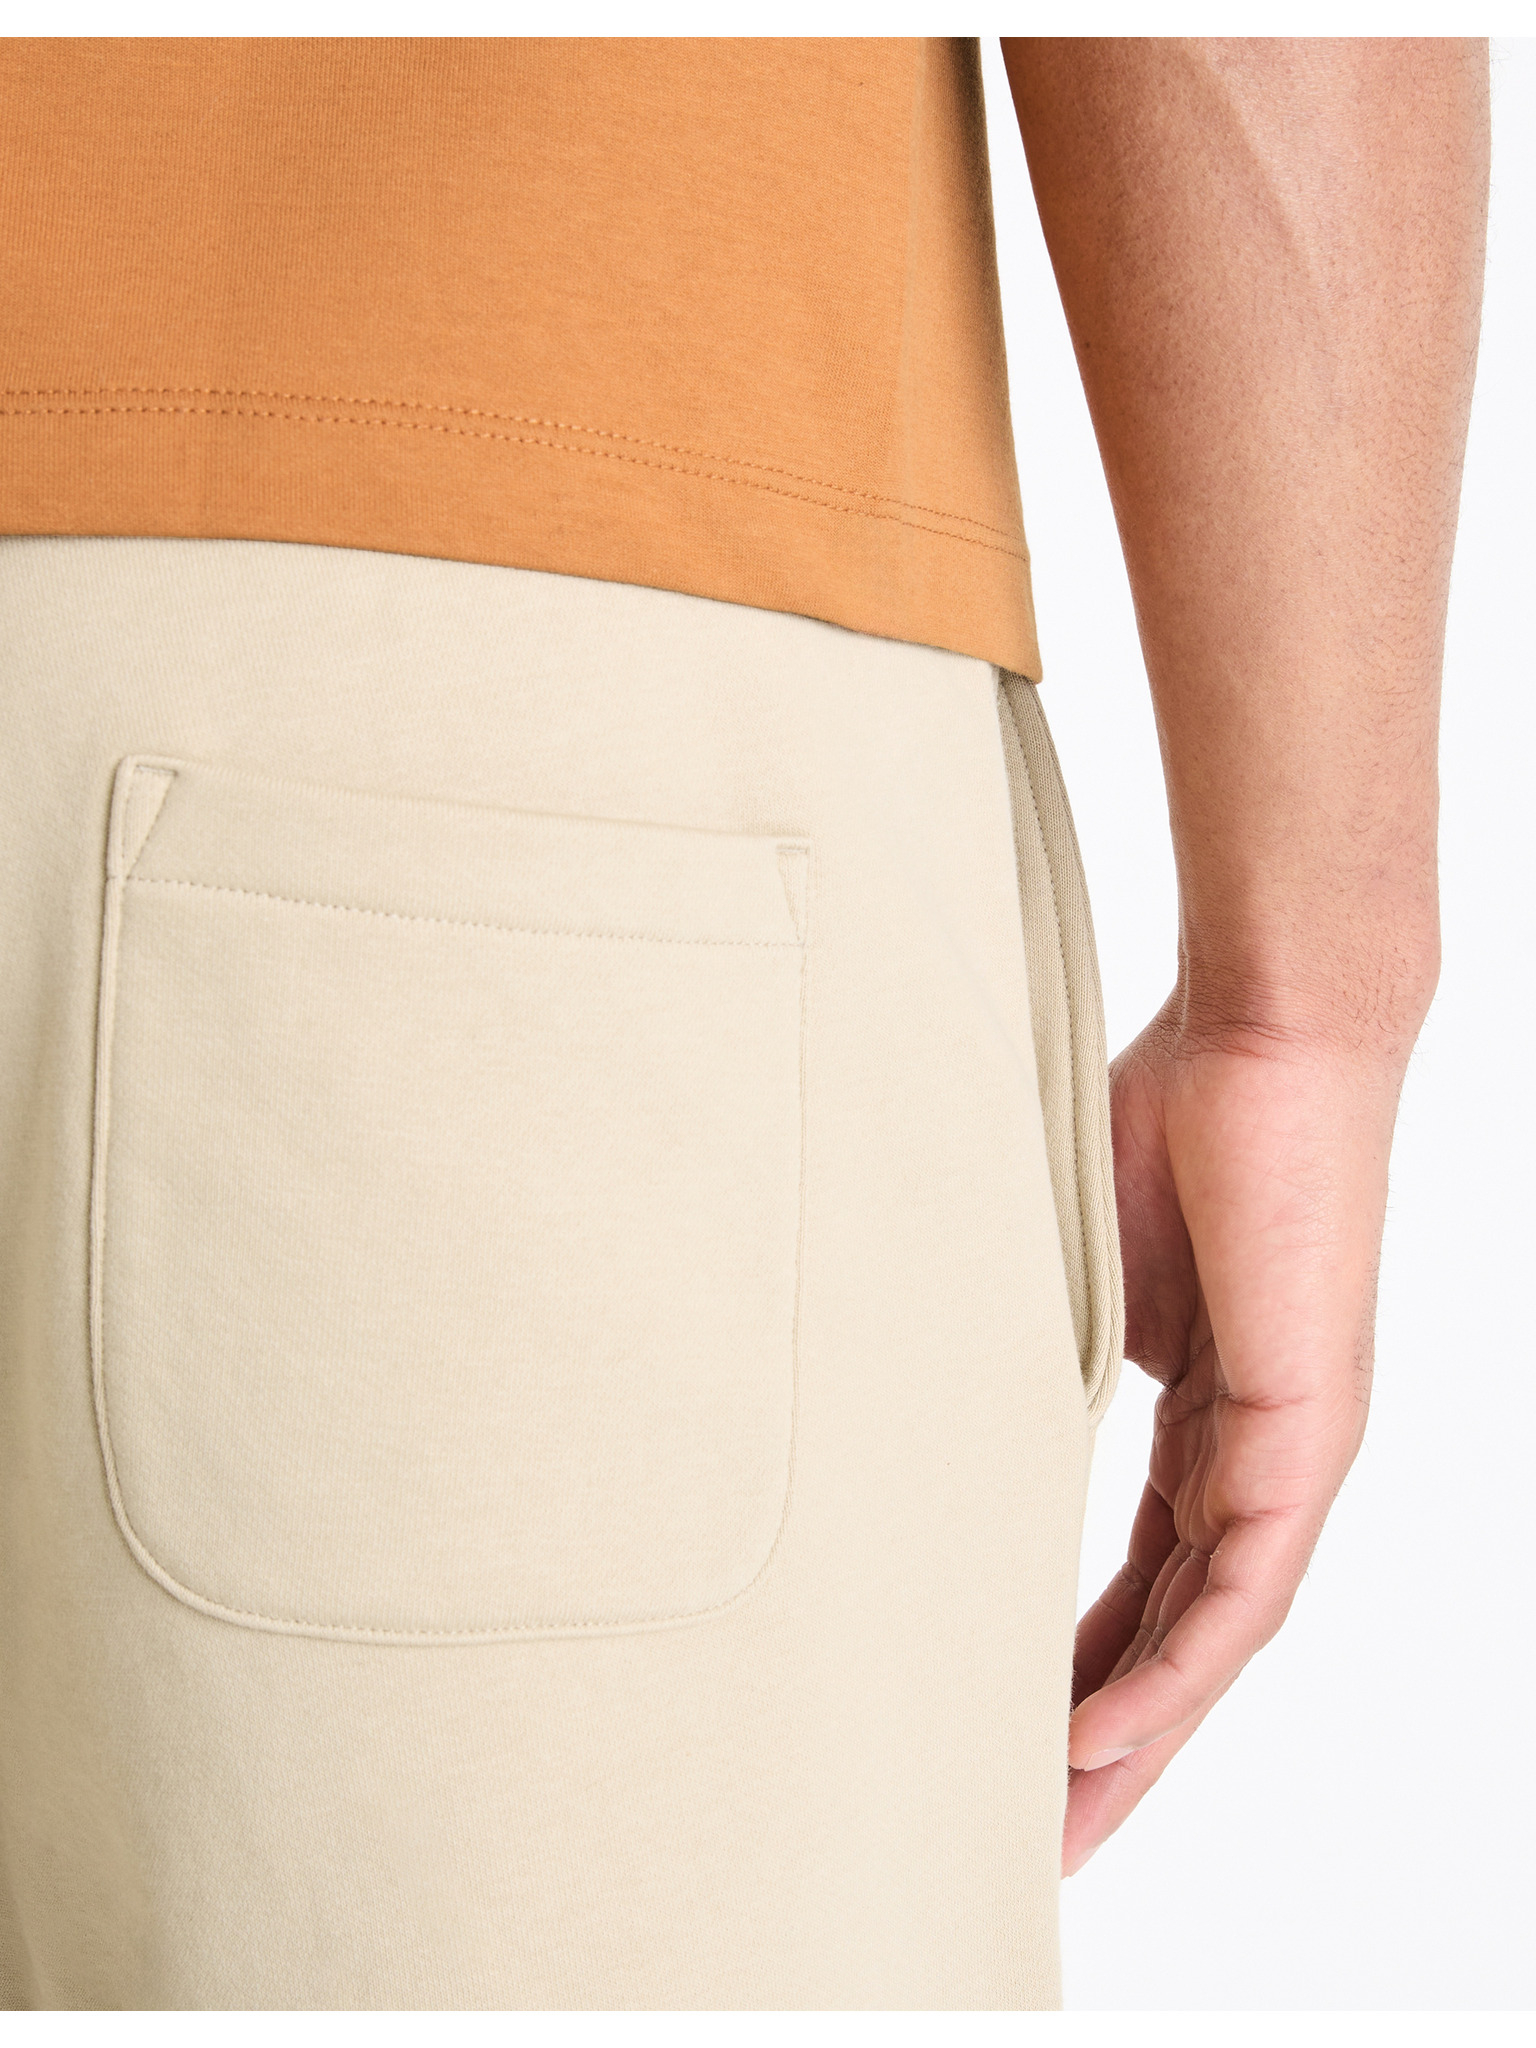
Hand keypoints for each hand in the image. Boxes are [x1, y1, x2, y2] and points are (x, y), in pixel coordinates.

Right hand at [1061, 1004, 1410, 1875]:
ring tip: (1062, 1818)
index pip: (1142, 1572)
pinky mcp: (1310, 1426)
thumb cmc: (1166, 1111)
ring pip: (1217, 1630)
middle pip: (1183, 1629)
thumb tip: (933, 1393)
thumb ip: (1032, 1347)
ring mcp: (1292, 1444)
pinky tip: (1112, 1729)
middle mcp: (1259, 1450)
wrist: (1265, 1029)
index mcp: (1207, 1414)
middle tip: (1036, 1832)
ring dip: (1141, 1732)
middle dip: (1111, 1736)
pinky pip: (1245, 1581)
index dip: (1081, 1664)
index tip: (1013, 1736)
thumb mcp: (1072, 1265)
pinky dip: (1177, 1665)